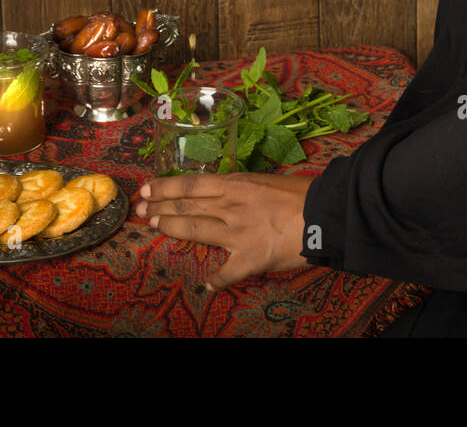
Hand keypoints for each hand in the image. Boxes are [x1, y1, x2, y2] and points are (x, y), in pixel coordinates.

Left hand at [135, 172, 315, 290]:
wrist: (326, 212)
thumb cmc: (305, 192)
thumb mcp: (269, 180)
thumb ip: (246, 188)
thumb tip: (233, 192)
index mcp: (238, 184)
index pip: (192, 184)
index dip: (165, 187)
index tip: (148, 189)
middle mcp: (231, 206)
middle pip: (186, 206)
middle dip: (160, 207)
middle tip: (141, 210)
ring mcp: (237, 233)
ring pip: (195, 230)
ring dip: (172, 228)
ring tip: (155, 227)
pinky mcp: (249, 259)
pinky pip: (226, 274)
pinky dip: (216, 280)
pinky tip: (207, 285)